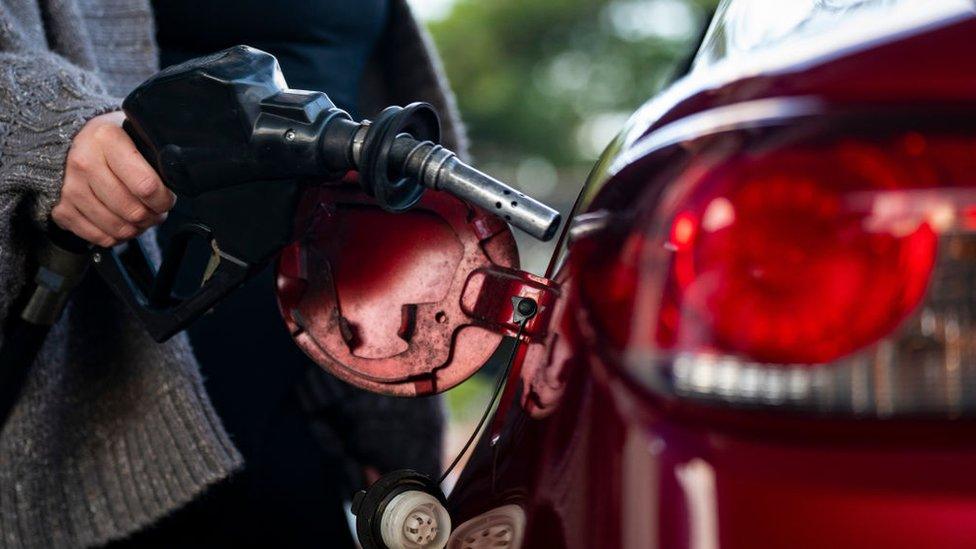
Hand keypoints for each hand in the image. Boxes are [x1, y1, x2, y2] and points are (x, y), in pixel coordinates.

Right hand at [52, 112, 174, 246]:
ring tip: (141, 217)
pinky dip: (116, 237)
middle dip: (153, 216)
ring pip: (117, 227)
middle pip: (133, 210)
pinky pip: (99, 237)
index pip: (146, 185)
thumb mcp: (134, 133)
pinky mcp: (61, 209)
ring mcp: (70, 188)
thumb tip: (175, 184)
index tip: (167, 198)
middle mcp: (84, 162)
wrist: (69, 142)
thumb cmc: (110, 141)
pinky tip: (122, 223)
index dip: (164, 199)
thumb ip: (154, 156)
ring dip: (137, 228)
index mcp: (107, 139)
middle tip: (156, 210)